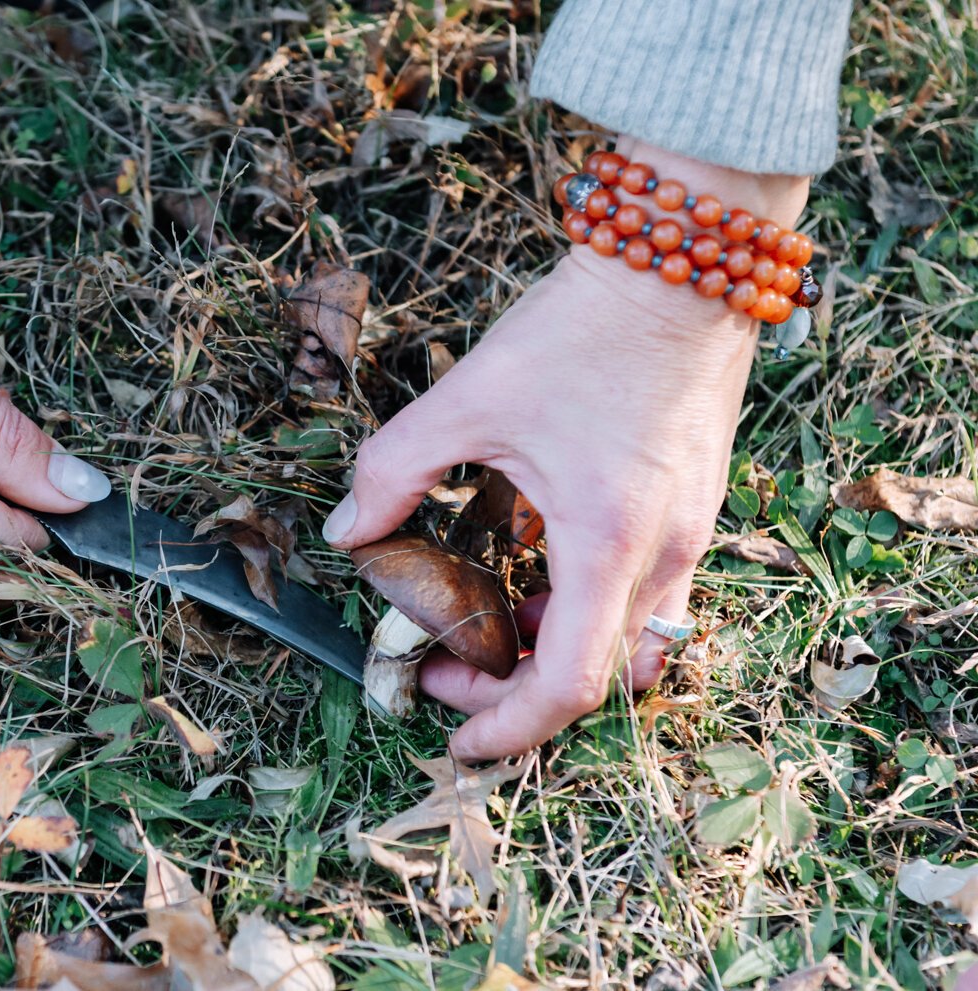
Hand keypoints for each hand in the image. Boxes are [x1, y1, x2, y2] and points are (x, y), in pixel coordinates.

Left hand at [322, 140, 808, 759]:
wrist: (682, 262)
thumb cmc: (582, 330)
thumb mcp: (469, 401)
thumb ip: (393, 471)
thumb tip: (345, 531)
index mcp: (609, 542)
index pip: (568, 685)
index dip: (506, 727)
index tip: (451, 735)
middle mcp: (664, 553)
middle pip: (602, 676)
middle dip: (518, 691)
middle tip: (449, 668)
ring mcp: (689, 532)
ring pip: (632, 639)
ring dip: (557, 647)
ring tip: (487, 616)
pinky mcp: (693, 505)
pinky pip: (646, 591)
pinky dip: (587, 602)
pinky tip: (532, 554)